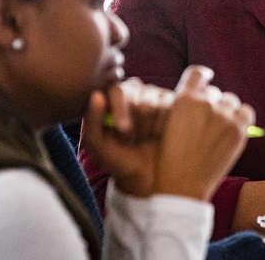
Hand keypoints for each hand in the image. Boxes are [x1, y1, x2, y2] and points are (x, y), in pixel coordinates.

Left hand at [80, 78, 171, 196]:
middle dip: (136, 124)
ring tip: (144, 139)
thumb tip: (97, 95)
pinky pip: (170, 108)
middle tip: (133, 140)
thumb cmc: (116, 157)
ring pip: (154, 105)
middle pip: (139, 97)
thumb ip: (92, 120)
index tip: (124, 130)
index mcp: (113, 96)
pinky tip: (158, 135)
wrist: (143, 175)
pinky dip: (162, 127)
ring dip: (149, 127)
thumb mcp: (97, 144)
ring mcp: (155, 94)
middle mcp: (134, 90)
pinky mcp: (172, 103)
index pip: (118, 90)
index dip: (122, 109)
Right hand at [152, 65, 254, 199]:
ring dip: (225, 109)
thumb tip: (204, 94)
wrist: (181, 186)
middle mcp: (205, 103)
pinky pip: (246, 112)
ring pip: (230, 100)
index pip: (198, 73)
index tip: (207, 78)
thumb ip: (185, 104)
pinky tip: (231, 127)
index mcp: (184, 99)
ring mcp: (224, 116)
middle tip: (205, 121)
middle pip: (214, 91)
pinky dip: (240, 116)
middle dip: (210, 102)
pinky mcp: (238, 131)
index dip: (203, 76)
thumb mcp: (169, 122)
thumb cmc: (170, 158)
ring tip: (217, 127)